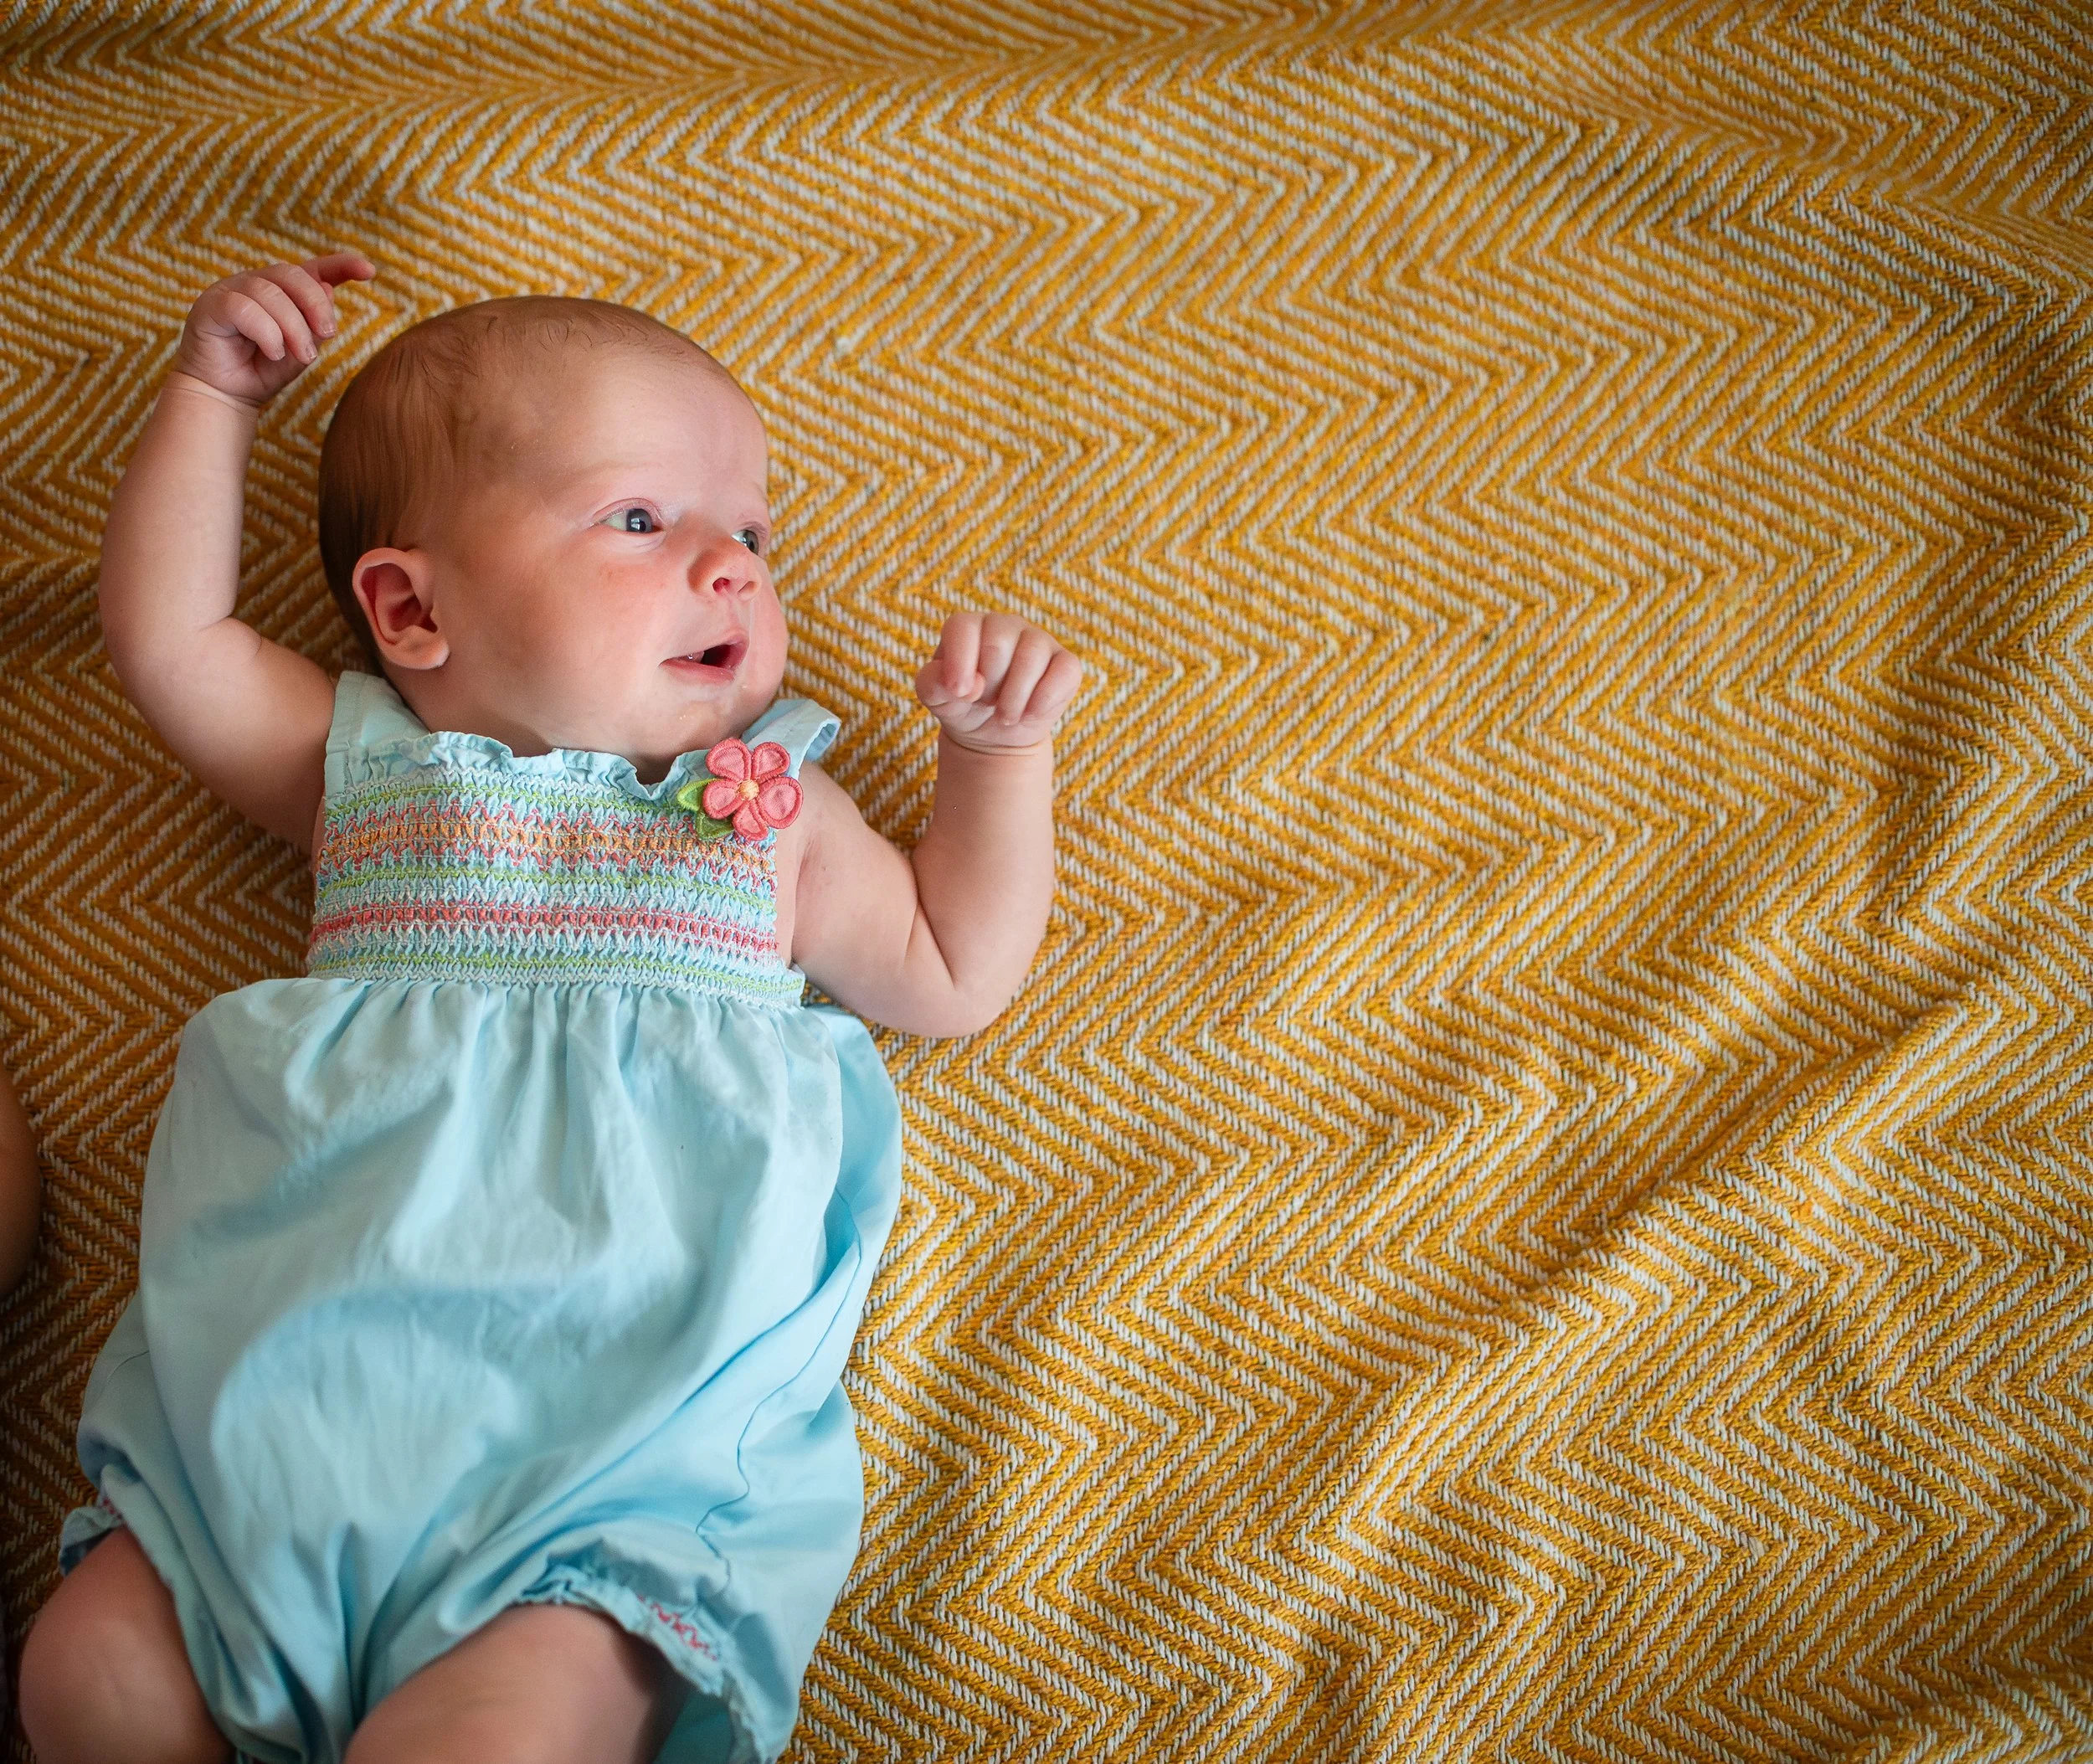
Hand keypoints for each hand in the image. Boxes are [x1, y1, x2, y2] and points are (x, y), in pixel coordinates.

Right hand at [170, 252, 375, 407]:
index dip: (340, 264)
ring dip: (293, 327)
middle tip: (328, 335)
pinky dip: (267, 333)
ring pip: (269, 292)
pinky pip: (244, 308)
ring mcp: (229, 290)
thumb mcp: (301, 351)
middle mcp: (254, 283)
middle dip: (315, 305)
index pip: (312, 269)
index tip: (369, 270)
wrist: (226, 395)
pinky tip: (274, 353)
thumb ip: (314, 325)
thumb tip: (328, 290)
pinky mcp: (210, 306)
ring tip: (300, 356)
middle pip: (291, 275)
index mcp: (281, 290)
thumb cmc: (263, 371)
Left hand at [915, 612, 1082, 752]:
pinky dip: (1044, 700)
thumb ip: (932, 684)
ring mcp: (1038, 641)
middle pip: (998, 643)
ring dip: (1014, 698)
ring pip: (1031, 657)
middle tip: (986, 703)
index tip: (958, 693)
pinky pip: (1064, 671)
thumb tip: (968, 685)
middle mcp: (1005, 625)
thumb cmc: (962, 707)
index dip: (960, 662)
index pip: (963, 627)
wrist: (993, 735)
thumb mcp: (936, 697)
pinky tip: (1029, 714)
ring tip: (1005, 716)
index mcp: (969, 627)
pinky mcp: (1065, 664)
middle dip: (988, 685)